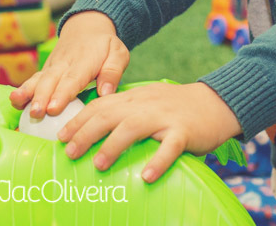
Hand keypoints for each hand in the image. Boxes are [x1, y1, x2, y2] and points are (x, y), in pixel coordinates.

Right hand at [10, 11, 128, 116]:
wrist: (87, 26)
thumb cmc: (104, 45)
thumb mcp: (118, 53)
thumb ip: (113, 72)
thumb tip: (105, 92)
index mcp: (84, 61)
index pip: (72, 79)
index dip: (62, 94)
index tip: (53, 109)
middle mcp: (64, 64)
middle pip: (51, 81)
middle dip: (41, 97)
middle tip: (35, 113)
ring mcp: (53, 66)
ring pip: (39, 79)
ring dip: (28, 92)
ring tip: (16, 102)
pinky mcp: (46, 70)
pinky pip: (34, 79)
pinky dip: (23, 89)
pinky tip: (13, 100)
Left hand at [56, 81, 240, 182]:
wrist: (216, 102)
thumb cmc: (176, 107)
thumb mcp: (146, 102)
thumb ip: (125, 112)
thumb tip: (95, 132)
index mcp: (133, 98)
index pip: (99, 106)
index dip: (78, 120)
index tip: (59, 135)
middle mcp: (144, 105)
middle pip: (108, 115)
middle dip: (85, 133)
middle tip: (68, 151)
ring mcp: (164, 117)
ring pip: (133, 128)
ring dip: (112, 146)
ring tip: (97, 165)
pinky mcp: (184, 131)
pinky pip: (169, 147)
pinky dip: (157, 161)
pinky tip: (146, 177)